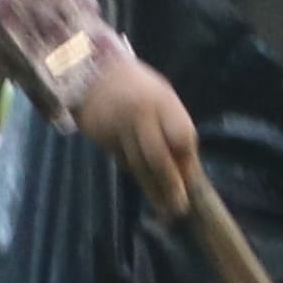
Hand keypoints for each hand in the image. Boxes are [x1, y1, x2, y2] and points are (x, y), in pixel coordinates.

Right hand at [68, 50, 201, 217]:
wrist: (90, 72)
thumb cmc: (136, 85)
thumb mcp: (161, 96)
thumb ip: (173, 125)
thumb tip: (187, 163)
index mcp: (162, 101)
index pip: (181, 138)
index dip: (187, 163)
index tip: (192, 184)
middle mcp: (141, 116)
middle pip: (158, 157)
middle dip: (170, 185)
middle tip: (179, 208)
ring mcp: (119, 128)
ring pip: (138, 165)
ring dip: (152, 189)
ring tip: (165, 210)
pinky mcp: (103, 139)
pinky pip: (123, 162)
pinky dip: (135, 175)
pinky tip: (146, 187)